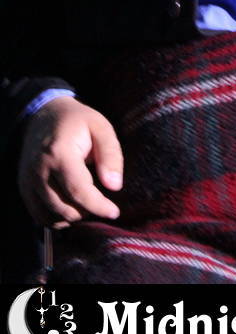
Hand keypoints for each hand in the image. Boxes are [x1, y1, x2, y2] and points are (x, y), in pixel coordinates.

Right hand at [18, 96, 122, 227]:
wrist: (44, 115)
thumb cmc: (78, 122)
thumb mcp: (101, 127)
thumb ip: (110, 154)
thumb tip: (114, 186)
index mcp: (59, 153)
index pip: (78, 191)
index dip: (98, 206)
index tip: (114, 212)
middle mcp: (39, 170)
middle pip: (66, 208)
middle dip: (88, 211)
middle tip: (102, 200)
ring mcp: (28, 181)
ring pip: (53, 217)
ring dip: (74, 216)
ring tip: (88, 199)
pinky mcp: (24, 188)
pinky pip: (40, 216)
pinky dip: (58, 218)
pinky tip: (72, 205)